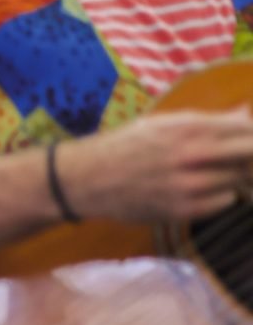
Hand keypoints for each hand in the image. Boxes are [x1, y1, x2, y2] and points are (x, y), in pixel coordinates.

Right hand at [59, 108, 252, 221]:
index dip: (250, 133)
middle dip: (248, 155)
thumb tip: (245, 114)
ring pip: (239, 179)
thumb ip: (206, 120)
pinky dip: (221, 195)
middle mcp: (191, 155)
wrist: (87, 179)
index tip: (244, 138)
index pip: (245, 129)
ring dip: (233, 176)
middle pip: (249, 155)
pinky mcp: (183, 210)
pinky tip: (200, 189)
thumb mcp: (160, 124)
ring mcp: (189, 185)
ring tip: (211, 172)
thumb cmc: (124, 146)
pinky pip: (225, 201)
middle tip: (237, 158)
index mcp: (187, 127)